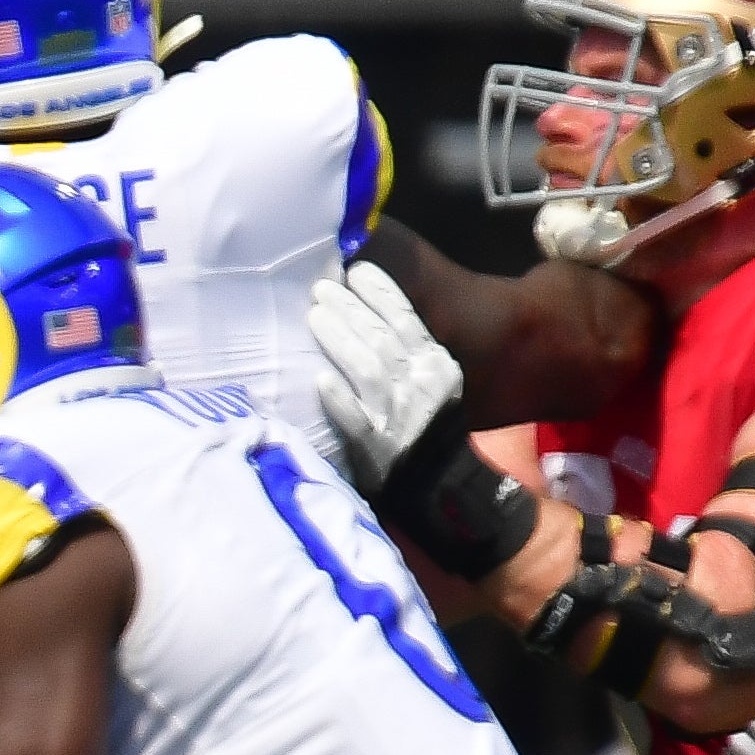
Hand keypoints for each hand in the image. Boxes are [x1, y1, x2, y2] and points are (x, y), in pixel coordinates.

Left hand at [309, 263, 468, 494]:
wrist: (440, 483)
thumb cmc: (426, 425)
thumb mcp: (431, 381)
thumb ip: (407, 350)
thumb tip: (369, 312)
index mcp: (435, 365)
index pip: (407, 320)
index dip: (381, 293)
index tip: (355, 271)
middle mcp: (421, 385)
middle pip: (382, 338)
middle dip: (351, 309)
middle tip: (321, 287)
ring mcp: (399, 416)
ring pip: (369, 370)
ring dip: (340, 339)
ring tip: (314, 315)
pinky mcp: (378, 448)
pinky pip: (357, 420)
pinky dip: (340, 400)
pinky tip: (320, 380)